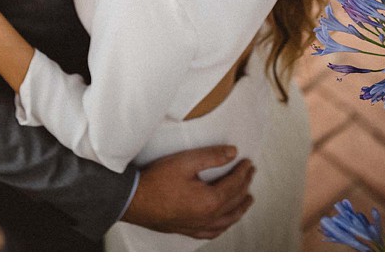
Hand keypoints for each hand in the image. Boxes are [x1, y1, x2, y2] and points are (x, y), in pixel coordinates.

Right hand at [121, 146, 254, 239]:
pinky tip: (224, 222)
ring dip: (240, 208)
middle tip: (250, 175)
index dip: (243, 172)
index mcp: (210, 201)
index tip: (248, 163)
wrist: (134, 201)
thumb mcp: (185, 161)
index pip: (234, 185)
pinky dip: (224, 225)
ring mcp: (198, 226)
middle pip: (234, 202)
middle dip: (245, 187)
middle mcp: (207, 217)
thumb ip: (211, 156)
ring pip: (228, 220)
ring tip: (247, 199)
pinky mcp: (188, 229)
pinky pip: (214, 231)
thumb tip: (232, 153)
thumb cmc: (156, 182)